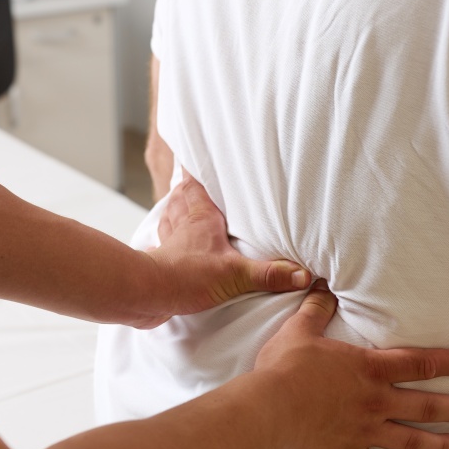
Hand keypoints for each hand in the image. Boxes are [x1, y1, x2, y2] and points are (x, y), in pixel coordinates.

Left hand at [135, 173, 310, 327]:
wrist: (146, 296)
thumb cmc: (186, 277)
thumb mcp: (236, 274)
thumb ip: (269, 273)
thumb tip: (301, 274)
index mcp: (201, 218)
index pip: (196, 183)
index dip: (196, 168)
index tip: (197, 152)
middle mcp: (182, 225)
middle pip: (181, 197)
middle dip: (187, 187)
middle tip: (193, 177)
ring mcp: (169, 244)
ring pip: (171, 217)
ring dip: (176, 210)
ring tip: (183, 205)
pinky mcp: (159, 263)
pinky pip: (165, 244)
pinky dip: (169, 240)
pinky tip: (175, 246)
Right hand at [255, 283, 448, 448]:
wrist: (267, 409)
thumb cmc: (283, 369)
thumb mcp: (300, 330)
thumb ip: (317, 309)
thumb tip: (322, 285)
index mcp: (369, 369)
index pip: (420, 363)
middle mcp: (376, 401)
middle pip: (425, 406)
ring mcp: (365, 431)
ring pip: (412, 441)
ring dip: (439, 445)